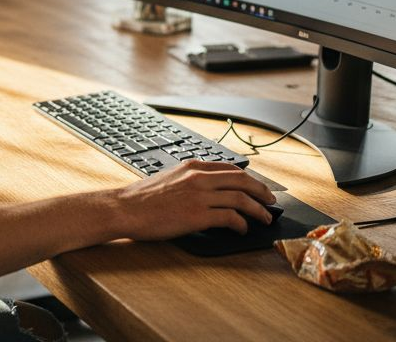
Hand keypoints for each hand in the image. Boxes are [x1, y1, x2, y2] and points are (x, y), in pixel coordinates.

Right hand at [114, 160, 275, 238]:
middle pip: (241, 180)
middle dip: (261, 191)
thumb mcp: (168, 178)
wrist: (124, 208)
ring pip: (240, 198)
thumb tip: (208, 191)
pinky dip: (241, 224)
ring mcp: (199, 195)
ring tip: (264, 218)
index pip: (230, 168)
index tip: (257, 186)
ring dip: (257, 209)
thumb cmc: (141, 198)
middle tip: (270, 201)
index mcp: (192, 166)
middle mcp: (198, 177)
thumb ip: (189, 180)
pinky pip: (230, 218)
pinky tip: (242, 229)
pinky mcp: (198, 215)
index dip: (249, 178)